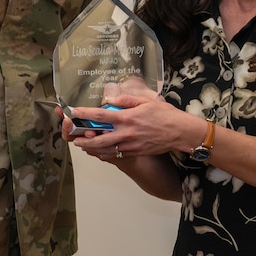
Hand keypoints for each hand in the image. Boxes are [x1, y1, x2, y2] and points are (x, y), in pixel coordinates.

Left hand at [67, 79, 190, 161]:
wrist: (180, 132)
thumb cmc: (166, 115)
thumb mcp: (146, 101)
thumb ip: (126, 100)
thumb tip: (110, 100)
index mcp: (127, 118)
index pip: (101, 115)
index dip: (85, 113)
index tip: (75, 112)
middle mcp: (126, 133)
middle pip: (99, 139)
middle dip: (84, 139)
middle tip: (76, 138)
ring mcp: (130, 145)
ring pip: (106, 150)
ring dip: (92, 149)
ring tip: (85, 146)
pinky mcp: (135, 152)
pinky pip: (116, 155)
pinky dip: (106, 154)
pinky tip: (101, 152)